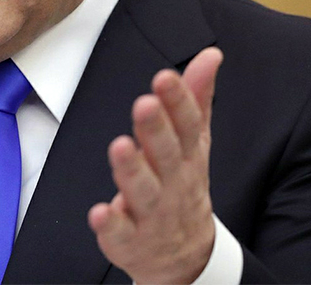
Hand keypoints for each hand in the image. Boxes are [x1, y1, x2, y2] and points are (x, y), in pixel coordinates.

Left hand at [87, 46, 223, 283]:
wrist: (185, 255)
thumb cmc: (183, 185)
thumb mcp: (195, 142)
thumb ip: (197, 98)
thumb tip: (210, 54)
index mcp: (188, 155)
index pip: (187, 126)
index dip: (178, 101)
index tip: (165, 77)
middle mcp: (173, 183)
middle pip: (166, 155)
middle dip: (156, 130)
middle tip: (144, 104)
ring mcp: (152, 213)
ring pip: (143, 192)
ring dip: (132, 170)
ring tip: (120, 146)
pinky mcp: (130, 239)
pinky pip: (121, 233)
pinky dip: (110, 224)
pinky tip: (100, 211)